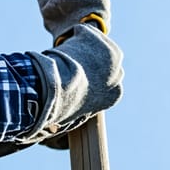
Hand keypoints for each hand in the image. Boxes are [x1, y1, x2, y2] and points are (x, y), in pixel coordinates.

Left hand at [26, 0, 122, 143]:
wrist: (58, 89)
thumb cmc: (61, 108)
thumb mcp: (72, 118)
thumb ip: (73, 116)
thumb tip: (51, 137)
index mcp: (115, 94)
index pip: (110, 79)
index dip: (95, 73)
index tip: (82, 73)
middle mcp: (118, 73)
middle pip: (110, 57)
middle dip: (93, 55)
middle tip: (73, 58)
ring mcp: (109, 53)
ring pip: (96, 41)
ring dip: (82, 44)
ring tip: (65, 53)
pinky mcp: (95, 38)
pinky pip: (83, 31)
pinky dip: (73, 35)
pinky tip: (64, 46)